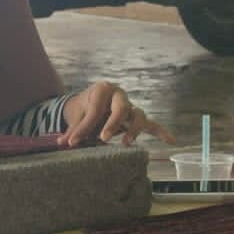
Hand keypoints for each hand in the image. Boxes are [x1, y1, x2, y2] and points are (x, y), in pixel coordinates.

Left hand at [59, 81, 175, 147]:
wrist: (93, 101)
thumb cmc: (85, 106)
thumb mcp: (77, 115)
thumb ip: (72, 129)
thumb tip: (61, 143)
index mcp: (102, 89)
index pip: (94, 109)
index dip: (83, 127)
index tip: (73, 142)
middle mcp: (119, 95)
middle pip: (121, 107)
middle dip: (113, 123)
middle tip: (103, 138)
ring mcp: (130, 106)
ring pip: (139, 114)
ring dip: (134, 129)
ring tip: (125, 143)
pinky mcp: (137, 118)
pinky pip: (152, 124)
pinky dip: (161, 132)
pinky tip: (171, 141)